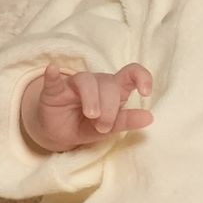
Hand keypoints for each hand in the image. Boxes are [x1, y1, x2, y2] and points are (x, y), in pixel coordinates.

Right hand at [20, 62, 153, 152]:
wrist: (60, 134)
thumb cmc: (89, 126)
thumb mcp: (110, 128)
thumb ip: (127, 121)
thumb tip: (149, 117)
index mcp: (115, 90)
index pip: (132, 74)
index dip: (142, 77)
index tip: (145, 93)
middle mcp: (97, 82)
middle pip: (109, 84)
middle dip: (110, 108)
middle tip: (103, 127)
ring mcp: (74, 84)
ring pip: (87, 80)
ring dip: (92, 99)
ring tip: (92, 116)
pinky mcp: (54, 90)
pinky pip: (54, 80)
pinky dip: (53, 75)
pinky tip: (52, 69)